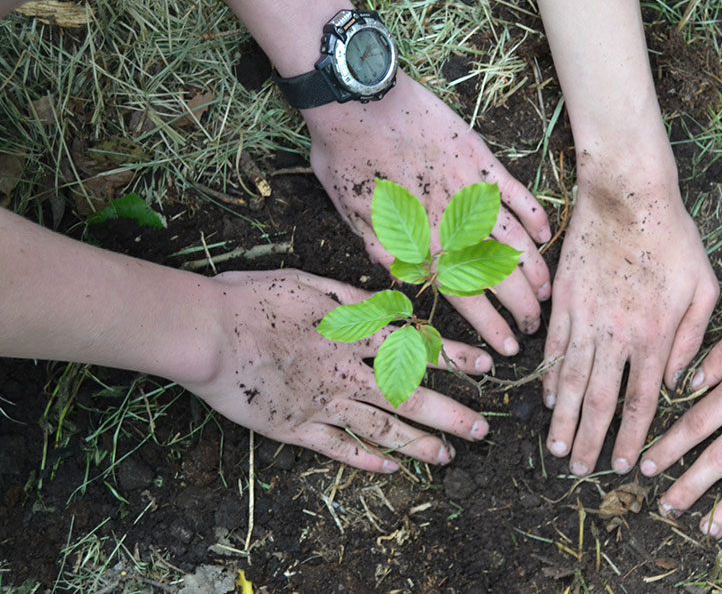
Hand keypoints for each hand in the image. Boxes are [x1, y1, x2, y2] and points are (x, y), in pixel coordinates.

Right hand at [191, 269, 492, 471]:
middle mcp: (345, 371)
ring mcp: (322, 403)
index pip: (416, 346)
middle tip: (481, 431)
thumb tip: (394, 302)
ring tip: (447, 458)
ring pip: (381, 428)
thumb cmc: (253, 298)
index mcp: (352, 332)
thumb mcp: (310, 283)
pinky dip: (366, 460)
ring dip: (417, 444)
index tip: (485, 368)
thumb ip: (355, 297)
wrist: (205, 332)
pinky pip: (338, 448)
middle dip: (450, 415)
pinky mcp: (295, 428)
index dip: (453, 358)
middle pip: (408, 396)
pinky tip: (391, 469)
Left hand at [304, 73, 551, 355]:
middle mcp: (452, 224)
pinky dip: (535, 216)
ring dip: (536, 271)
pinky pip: (518, 194)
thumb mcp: (353, 217)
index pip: (466, 299)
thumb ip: (384, 253)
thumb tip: (407, 286)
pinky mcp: (481, 160)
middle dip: (523, 309)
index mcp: (420, 244)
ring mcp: (472, 191)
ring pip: (516, 241)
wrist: (357, 100)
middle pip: (499, 276)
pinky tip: (546, 236)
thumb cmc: (345, 158)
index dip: (491, 327)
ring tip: (548, 294)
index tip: (507, 349)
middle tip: (535, 328)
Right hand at [543, 163, 718, 476]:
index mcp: (657, 334)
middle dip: (591, 440)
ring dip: (565, 420)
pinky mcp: (565, 300)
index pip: (641, 399)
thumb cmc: (674, 237)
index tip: (625, 464)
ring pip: (573, 381)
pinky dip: (551, 377)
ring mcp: (587, 318)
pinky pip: (555, 348)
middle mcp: (618, 334)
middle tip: (581, 470)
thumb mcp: (705, 287)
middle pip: (602, 400)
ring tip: (557, 448)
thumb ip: (693, 338)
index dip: (631, 436)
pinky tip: (549, 400)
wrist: (628, 194)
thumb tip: (677, 380)